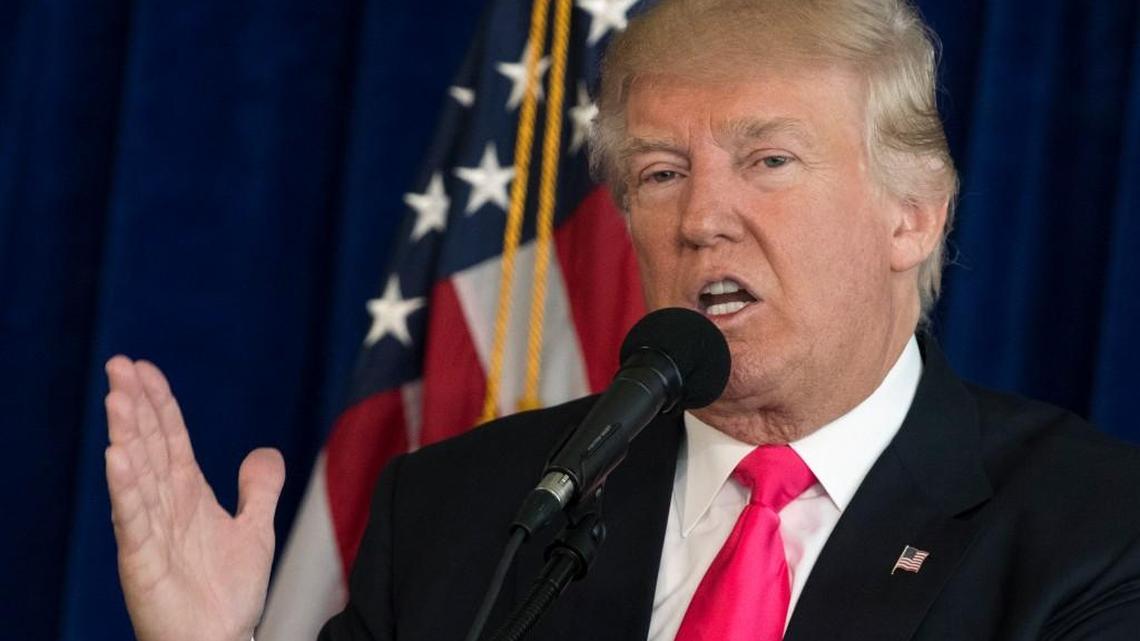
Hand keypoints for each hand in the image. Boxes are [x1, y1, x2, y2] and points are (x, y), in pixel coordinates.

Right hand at [104, 356, 284, 640]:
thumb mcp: (254, 530)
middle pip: (148, 446)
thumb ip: (258, 490)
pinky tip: (117, 457)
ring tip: (116, 398)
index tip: (144, 367)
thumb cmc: (228, 594)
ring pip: (136, 475)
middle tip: (118, 365)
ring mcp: (151, 533)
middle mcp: (164, 508)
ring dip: (126, 436)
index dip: (159, 403)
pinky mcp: (143, 562)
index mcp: (187, 495)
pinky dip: (126, 488)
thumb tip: (265, 450)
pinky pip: (134, 520)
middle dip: (134, 406)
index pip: (169, 439)